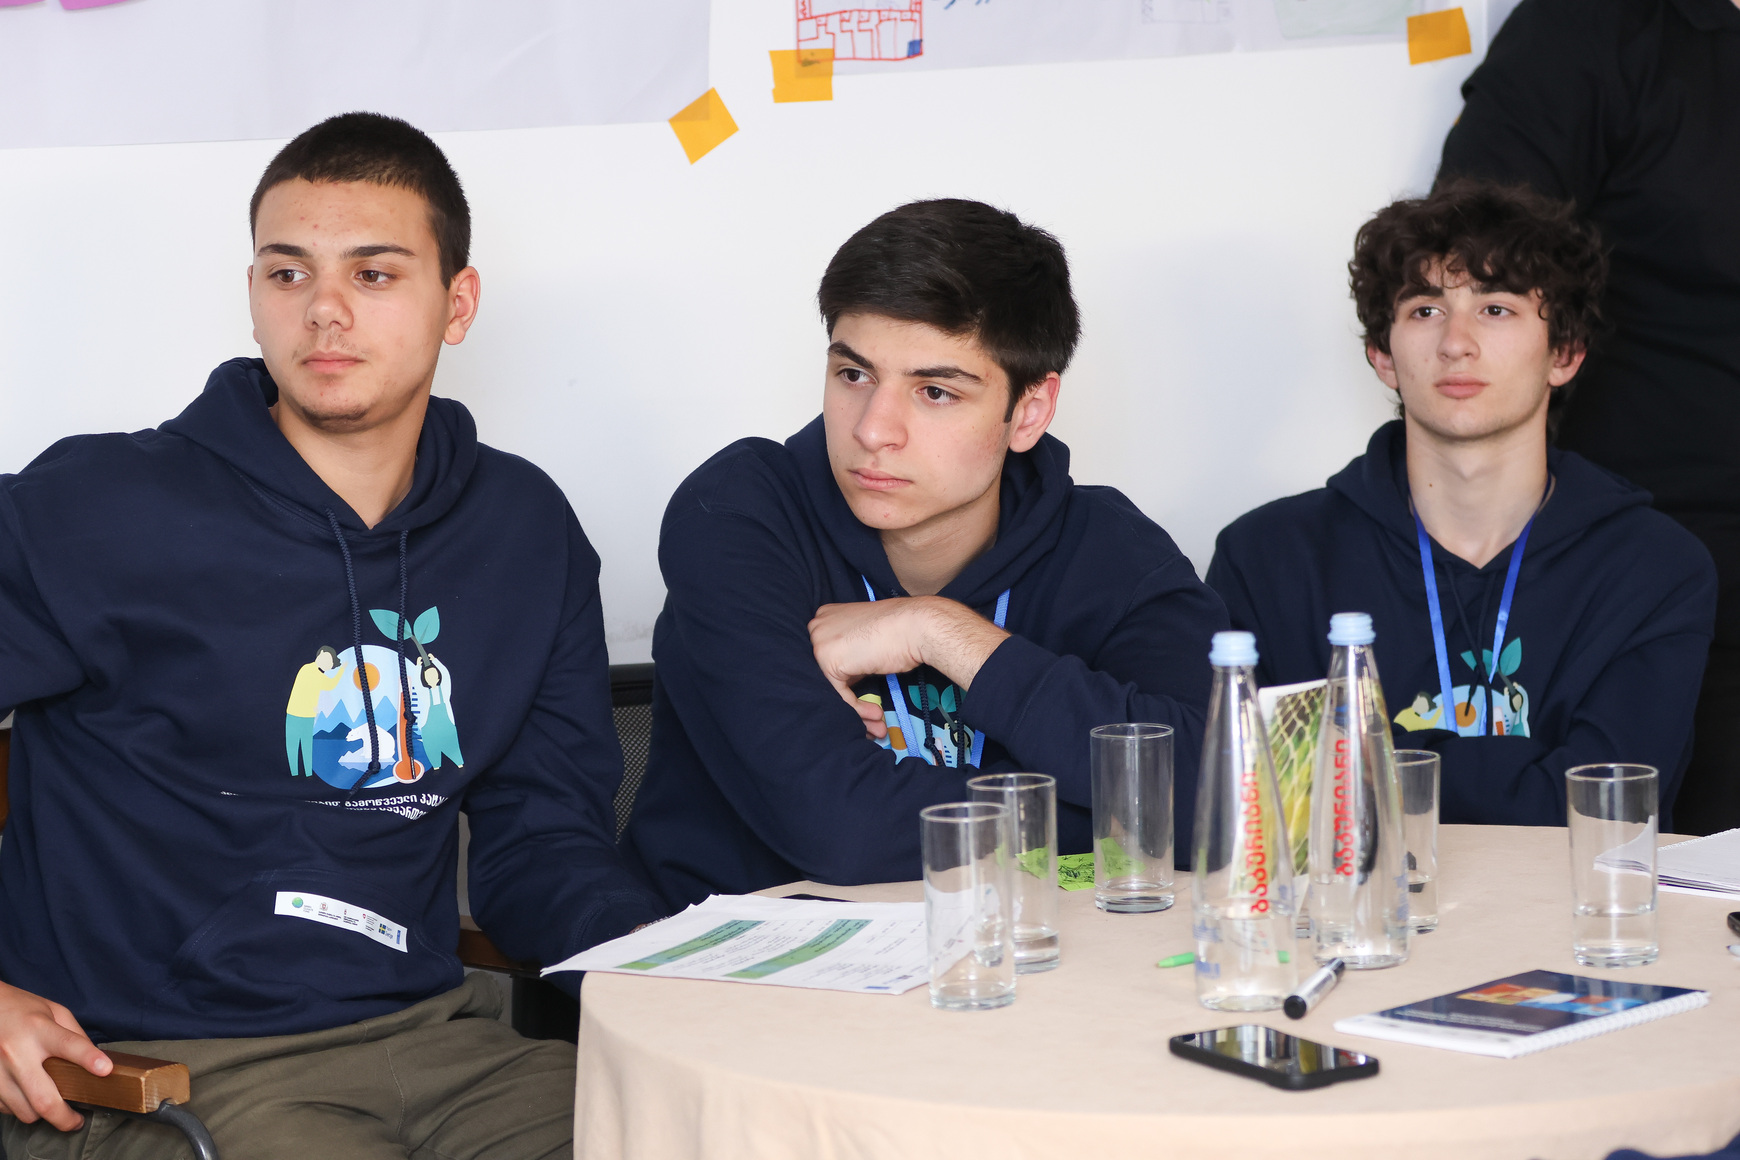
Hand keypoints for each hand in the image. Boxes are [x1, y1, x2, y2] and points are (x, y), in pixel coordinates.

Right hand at [0, 978, 110, 1130]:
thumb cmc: (22, 1009)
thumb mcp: (54, 1012)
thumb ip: (74, 1035)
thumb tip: (95, 1062)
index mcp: (39, 1029)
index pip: (69, 1045)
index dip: (89, 1059)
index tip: (106, 1070)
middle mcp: (16, 1052)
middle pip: (44, 1098)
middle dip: (64, 1117)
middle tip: (76, 1121)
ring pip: (25, 1110)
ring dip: (43, 1115)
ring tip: (55, 1108)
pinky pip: (7, 1108)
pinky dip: (21, 1108)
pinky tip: (29, 1097)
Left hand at [808, 596, 1009, 727]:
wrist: (917, 625)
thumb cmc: (900, 629)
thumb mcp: (868, 639)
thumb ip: (852, 653)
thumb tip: (850, 675)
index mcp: (826, 615)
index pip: (831, 656)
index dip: (848, 679)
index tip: (865, 695)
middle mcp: (817, 625)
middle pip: (829, 672)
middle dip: (851, 697)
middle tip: (872, 716)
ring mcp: (820, 642)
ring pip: (834, 686)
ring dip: (857, 710)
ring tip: (876, 724)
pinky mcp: (828, 661)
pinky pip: (840, 694)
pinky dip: (857, 708)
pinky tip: (876, 715)